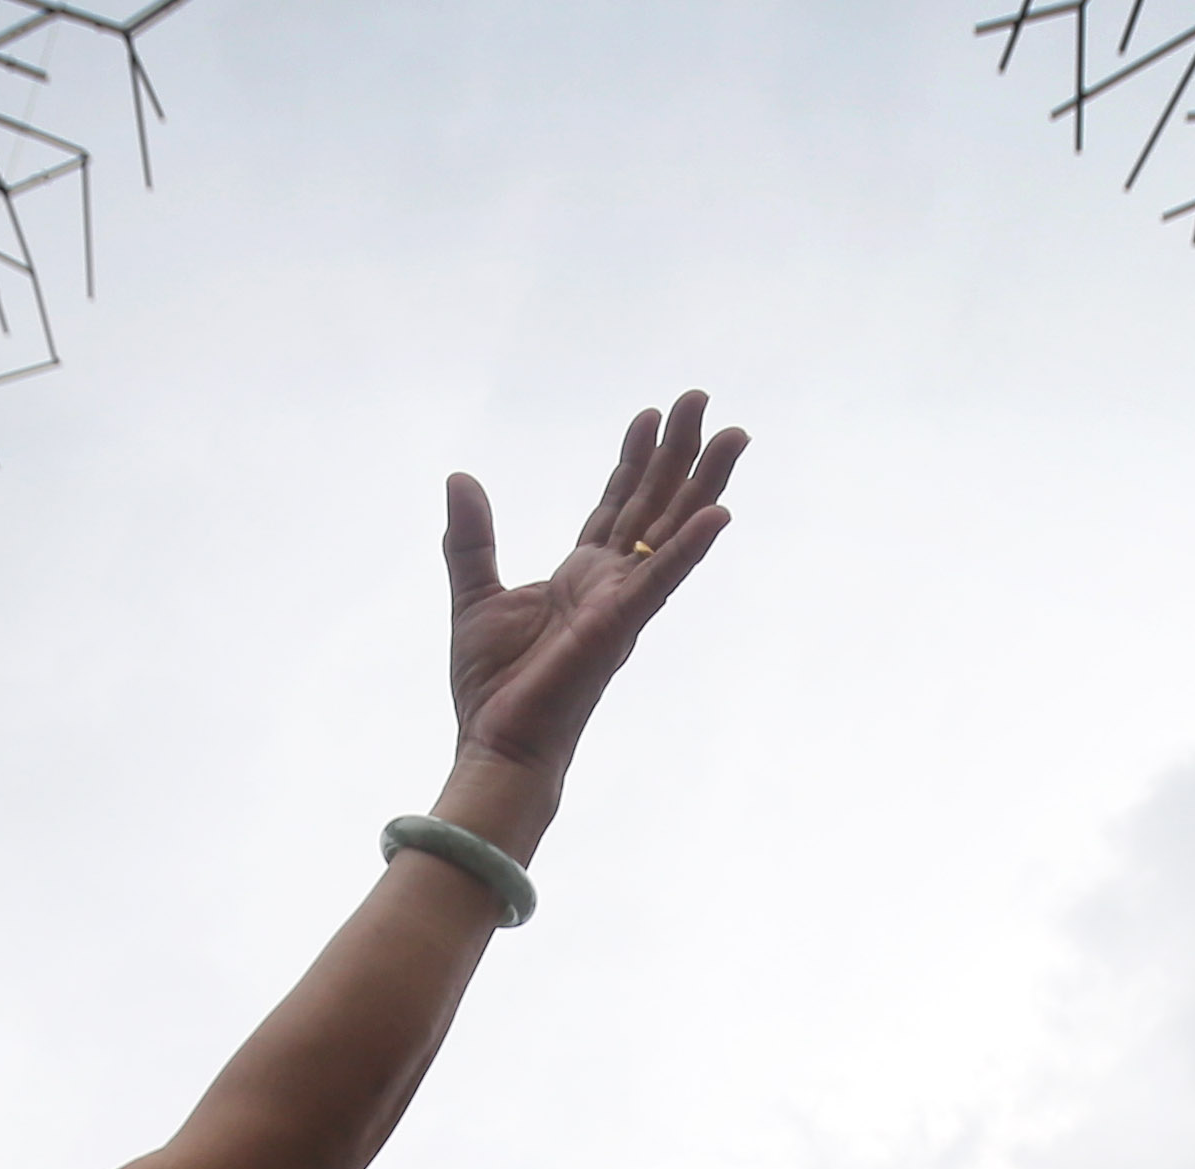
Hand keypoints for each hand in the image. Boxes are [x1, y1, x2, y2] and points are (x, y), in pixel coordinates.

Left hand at [445, 392, 746, 787]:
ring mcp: (623, 604)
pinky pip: (661, 581)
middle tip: (701, 400)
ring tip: (734, 435)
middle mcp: (613, 585)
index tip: (650, 416)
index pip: (618, 506)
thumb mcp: (473, 594)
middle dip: (679, 452)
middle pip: (655, 504)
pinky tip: (719, 514)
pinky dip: (689, 548)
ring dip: (705, 482)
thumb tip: (460, 478)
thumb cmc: (494, 688)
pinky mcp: (619, 626)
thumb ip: (471, 539)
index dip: (635, 460)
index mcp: (582, 577)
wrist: (497, 743)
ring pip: (673, 530)